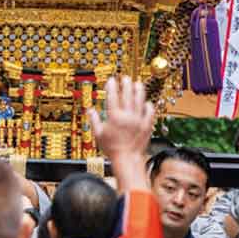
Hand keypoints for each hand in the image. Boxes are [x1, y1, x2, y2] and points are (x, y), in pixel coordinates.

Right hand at [87, 76, 154, 192]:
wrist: (127, 159)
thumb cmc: (112, 149)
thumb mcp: (98, 135)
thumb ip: (94, 120)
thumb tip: (89, 111)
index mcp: (115, 117)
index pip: (113, 97)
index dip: (112, 87)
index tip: (111, 80)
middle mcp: (127, 116)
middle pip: (127, 95)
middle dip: (126, 84)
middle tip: (125, 78)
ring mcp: (138, 120)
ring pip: (139, 101)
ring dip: (139, 91)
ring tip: (138, 83)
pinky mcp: (146, 126)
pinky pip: (149, 112)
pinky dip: (149, 106)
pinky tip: (147, 102)